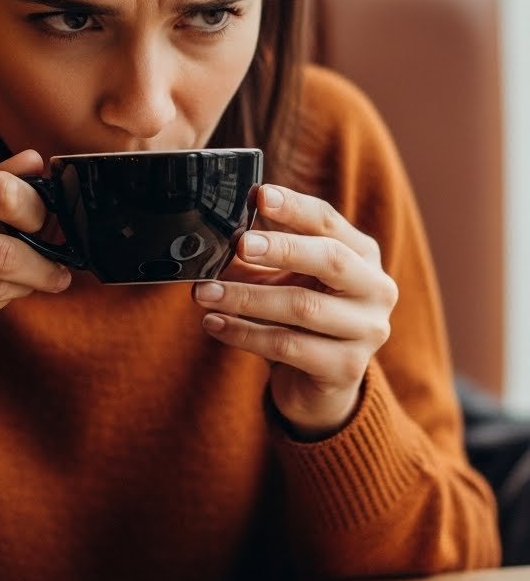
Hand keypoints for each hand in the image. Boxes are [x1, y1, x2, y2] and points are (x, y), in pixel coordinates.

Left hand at [192, 184, 398, 437]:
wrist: (321, 385)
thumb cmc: (301, 321)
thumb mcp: (285, 279)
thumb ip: (261, 255)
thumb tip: (215, 234)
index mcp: (362, 256)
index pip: (329, 221)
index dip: (294, 207)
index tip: (259, 195)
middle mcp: (376, 289)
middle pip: (329, 259)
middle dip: (281, 248)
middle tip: (238, 244)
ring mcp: (367, 331)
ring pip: (302, 306)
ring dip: (246, 297)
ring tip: (204, 292)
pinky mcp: (346, 368)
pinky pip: (288, 346)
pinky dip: (244, 333)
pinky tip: (214, 324)